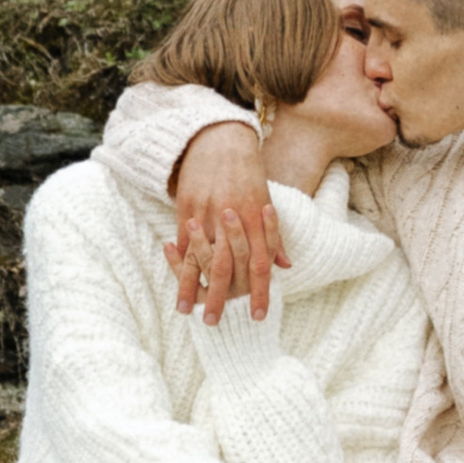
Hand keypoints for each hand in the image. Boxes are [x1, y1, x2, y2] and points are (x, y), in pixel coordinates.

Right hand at [169, 121, 289, 322]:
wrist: (218, 138)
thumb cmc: (247, 172)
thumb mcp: (265, 201)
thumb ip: (274, 236)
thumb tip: (286, 266)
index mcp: (257, 217)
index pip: (260, 262)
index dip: (261, 291)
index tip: (258, 316)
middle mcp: (232, 218)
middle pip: (228, 265)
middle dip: (223, 297)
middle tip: (217, 324)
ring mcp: (207, 213)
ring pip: (202, 258)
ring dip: (195, 288)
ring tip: (190, 313)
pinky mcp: (187, 207)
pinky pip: (184, 243)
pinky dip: (180, 266)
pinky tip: (177, 282)